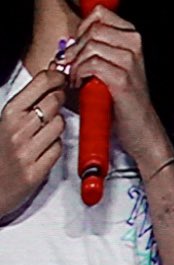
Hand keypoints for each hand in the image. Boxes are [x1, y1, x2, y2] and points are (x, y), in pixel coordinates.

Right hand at [0, 68, 66, 215]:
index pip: (40, 85)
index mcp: (7, 113)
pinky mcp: (36, 171)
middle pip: (54, 102)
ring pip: (60, 125)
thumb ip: (25, 104)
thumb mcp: (5, 121)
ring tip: (47, 129)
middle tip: (57, 101)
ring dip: (58, 125)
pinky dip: (56, 146)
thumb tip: (49, 82)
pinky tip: (46, 147)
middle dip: (60, 99)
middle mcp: (17, 130)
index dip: (56, 78)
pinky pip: (58, 149)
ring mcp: (27, 151)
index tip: (61, 77)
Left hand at [63, 7, 163, 161]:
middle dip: (76, 48)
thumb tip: (67, 45)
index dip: (83, 27)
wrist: (143, 130)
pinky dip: (79, 75)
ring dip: (77, 63)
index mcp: (133, 40)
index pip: (101, 14)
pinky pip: (91, 65)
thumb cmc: (125, 102)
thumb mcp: (112, 69)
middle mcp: (135, 47)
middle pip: (93, 30)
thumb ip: (93, 51)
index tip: (78, 45)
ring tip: (77, 78)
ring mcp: (130, 62)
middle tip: (73, 66)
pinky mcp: (122, 80)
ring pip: (91, 46)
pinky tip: (81, 86)